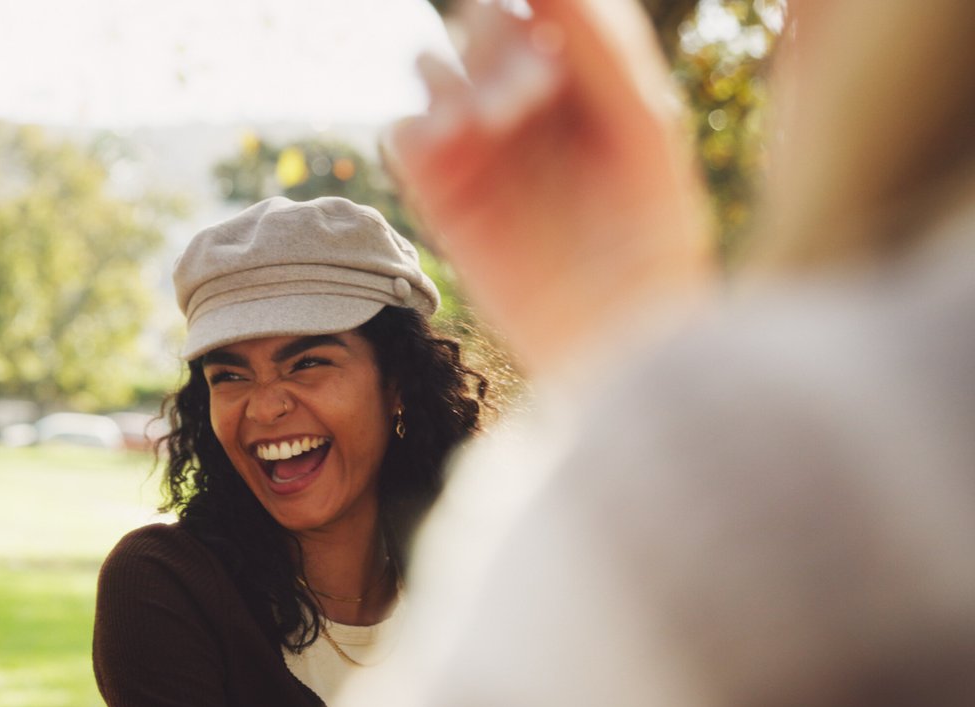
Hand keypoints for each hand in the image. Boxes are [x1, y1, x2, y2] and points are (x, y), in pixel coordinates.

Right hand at [385, 0, 714, 373]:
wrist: (613, 329)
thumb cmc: (650, 230)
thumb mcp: (642, 123)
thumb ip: (601, 46)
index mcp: (582, 78)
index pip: (539, 10)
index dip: (533, 7)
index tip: (539, 22)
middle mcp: (525, 104)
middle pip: (482, 27)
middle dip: (498, 44)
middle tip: (532, 99)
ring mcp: (476, 146)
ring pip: (433, 67)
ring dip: (456, 77)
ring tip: (498, 123)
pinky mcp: (438, 192)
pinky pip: (402, 131)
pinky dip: (420, 124)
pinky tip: (460, 142)